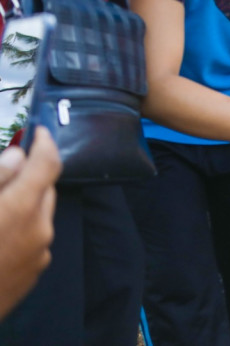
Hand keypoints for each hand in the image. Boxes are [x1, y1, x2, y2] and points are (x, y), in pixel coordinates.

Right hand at [0, 128, 61, 319]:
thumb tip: (18, 156)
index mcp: (22, 208)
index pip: (48, 163)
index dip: (45, 142)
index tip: (38, 130)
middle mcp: (39, 229)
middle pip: (45, 190)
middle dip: (30, 177)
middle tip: (6, 174)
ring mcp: (40, 254)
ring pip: (40, 215)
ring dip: (24, 204)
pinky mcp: (34, 274)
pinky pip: (34, 239)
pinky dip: (21, 229)